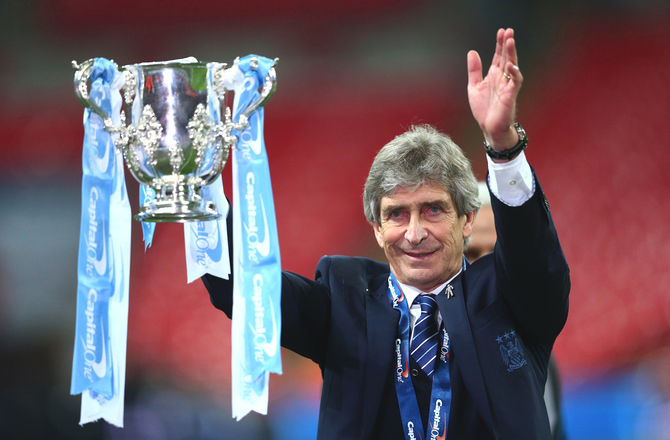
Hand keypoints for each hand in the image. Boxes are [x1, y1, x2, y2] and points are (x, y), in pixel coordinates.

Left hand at [467, 28, 522, 150]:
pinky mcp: (510, 95)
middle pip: (506, 57)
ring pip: (512, 66)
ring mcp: (507, 86)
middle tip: (508, 31)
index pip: (498, 56)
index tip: (501, 31)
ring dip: (512, 54)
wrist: (489, 128)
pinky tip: (510, 65)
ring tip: (510, 41)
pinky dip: (514, 73)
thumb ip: (474, 70)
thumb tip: (472, 52)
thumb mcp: (474, 87)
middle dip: (507, 44)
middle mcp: (502, 78)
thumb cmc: (484, 109)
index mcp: (494, 75)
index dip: (500, 44)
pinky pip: (515, 82)